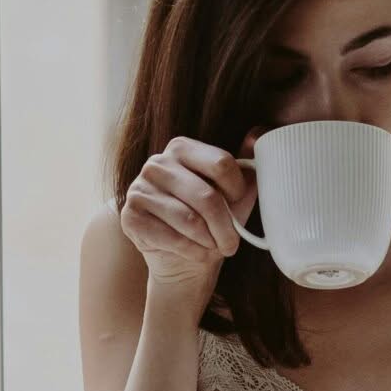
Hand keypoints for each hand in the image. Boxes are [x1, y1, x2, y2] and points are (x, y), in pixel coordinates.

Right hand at [120, 134, 258, 295]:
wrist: (184, 259)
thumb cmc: (212, 222)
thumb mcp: (235, 194)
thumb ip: (248, 165)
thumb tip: (260, 132)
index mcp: (182, 148)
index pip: (222, 164)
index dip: (237, 191)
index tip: (238, 205)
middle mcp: (157, 163)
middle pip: (207, 196)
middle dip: (226, 227)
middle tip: (232, 244)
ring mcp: (139, 189)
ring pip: (189, 220)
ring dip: (209, 242)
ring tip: (213, 248)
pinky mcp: (130, 216)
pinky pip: (171, 238)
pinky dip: (192, 252)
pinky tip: (196, 254)